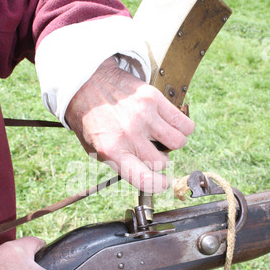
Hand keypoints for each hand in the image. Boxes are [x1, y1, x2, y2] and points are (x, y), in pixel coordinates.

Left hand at [66, 57, 194, 192]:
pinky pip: (184, 123)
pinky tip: (173, 126)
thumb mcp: (96, 150)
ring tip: (162, 137)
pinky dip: (183, 128)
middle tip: (152, 150)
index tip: (163, 182)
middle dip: (161, 160)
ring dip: (173, 143)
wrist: (86, 83)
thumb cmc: (91, 121)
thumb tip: (148, 178)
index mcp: (112, 151)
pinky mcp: (153, 99)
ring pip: (178, 142)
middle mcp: (129, 135)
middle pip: (162, 162)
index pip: (145, 180)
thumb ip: (121, 164)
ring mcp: (143, 116)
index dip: (159, 185)